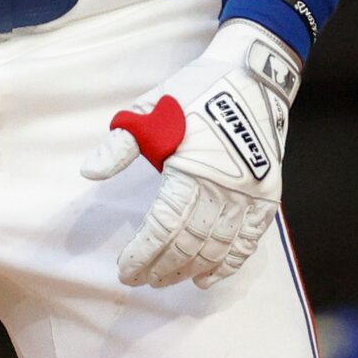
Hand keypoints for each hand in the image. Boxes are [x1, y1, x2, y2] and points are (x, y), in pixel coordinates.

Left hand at [78, 19, 301, 288]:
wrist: (251, 77)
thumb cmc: (195, 91)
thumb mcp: (150, 109)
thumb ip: (120, 144)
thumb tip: (89, 173)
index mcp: (191, 169)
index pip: (163, 226)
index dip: (143, 253)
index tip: (125, 270)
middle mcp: (224, 188)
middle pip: (188, 243)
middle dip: (162, 266)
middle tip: (141, 279)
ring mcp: (249, 195)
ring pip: (217, 247)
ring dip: (191, 269)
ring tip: (168, 280)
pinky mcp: (267, 196)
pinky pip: (248, 241)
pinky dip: (229, 263)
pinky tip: (209, 277)